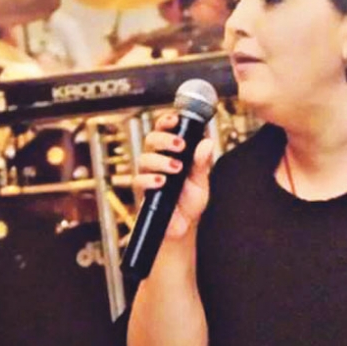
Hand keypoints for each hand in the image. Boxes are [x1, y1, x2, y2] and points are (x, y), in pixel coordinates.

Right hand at [133, 113, 215, 238]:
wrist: (183, 226)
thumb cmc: (189, 201)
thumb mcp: (200, 180)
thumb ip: (201, 162)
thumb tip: (207, 142)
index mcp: (170, 153)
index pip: (164, 130)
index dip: (166, 121)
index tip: (175, 119)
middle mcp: (156, 161)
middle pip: (151, 139)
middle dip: (165, 139)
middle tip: (181, 145)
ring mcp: (148, 176)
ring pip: (144, 158)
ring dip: (161, 160)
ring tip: (176, 168)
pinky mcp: (143, 193)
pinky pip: (139, 181)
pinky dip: (151, 179)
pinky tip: (163, 182)